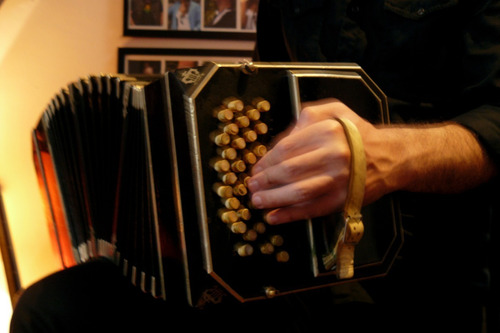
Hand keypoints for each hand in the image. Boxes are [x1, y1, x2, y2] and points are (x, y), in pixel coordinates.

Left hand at [248, 98, 381, 224]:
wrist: (389, 157)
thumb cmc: (357, 134)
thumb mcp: (335, 111)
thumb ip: (307, 116)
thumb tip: (281, 138)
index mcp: (327, 131)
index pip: (286, 148)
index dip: (266, 161)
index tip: (256, 168)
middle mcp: (333, 155)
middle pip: (288, 171)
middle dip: (265, 180)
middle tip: (252, 185)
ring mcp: (339, 180)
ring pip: (298, 192)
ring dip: (273, 199)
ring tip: (257, 201)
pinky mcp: (342, 201)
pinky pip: (311, 209)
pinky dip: (290, 215)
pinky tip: (273, 217)